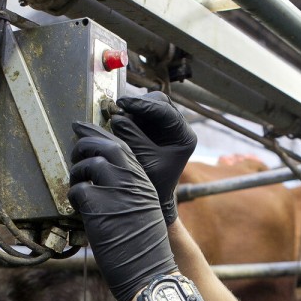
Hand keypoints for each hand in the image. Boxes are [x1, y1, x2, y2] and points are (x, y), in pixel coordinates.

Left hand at [68, 121, 177, 300]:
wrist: (149, 270)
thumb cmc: (145, 247)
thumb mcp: (144, 209)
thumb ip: (129, 189)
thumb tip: (103, 176)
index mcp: (143, 178)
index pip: (120, 145)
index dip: (99, 135)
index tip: (83, 129)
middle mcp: (131, 178)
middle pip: (103, 145)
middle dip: (84, 144)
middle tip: (74, 152)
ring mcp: (115, 189)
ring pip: (87, 164)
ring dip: (76, 173)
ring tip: (77, 186)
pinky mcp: (98, 205)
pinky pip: (77, 190)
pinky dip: (73, 197)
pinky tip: (78, 208)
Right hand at [110, 92, 196, 225]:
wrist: (155, 197)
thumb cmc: (154, 183)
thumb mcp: (144, 159)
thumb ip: (132, 137)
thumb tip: (116, 117)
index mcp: (184, 136)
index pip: (165, 110)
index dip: (142, 105)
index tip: (122, 103)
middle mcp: (177, 128)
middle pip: (158, 103)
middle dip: (137, 105)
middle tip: (118, 110)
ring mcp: (166, 127)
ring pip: (148, 107)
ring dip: (131, 111)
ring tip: (116, 120)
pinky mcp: (154, 130)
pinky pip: (140, 116)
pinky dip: (129, 117)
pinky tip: (118, 123)